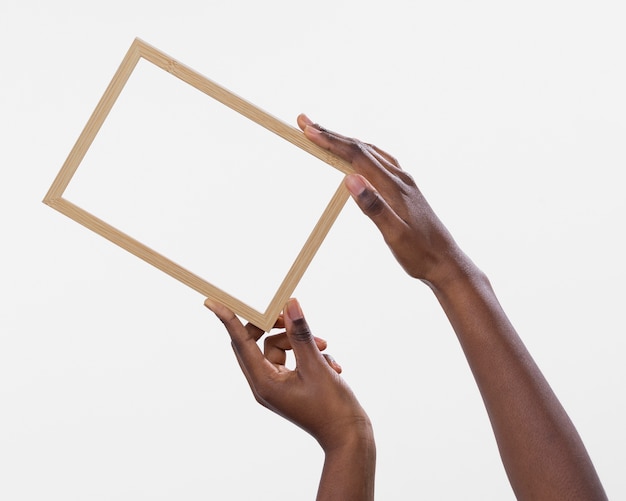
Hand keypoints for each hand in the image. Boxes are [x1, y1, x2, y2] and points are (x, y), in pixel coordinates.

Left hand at [204, 297, 371, 451]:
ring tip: (325, 348)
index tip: (212, 302)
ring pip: (281, 348)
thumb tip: (291, 305)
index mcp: (263, 382)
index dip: (227, 319)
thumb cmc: (331, 406)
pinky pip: (293, 359)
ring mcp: (277, 385)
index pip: (240, 343)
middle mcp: (265, 384)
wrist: (349, 436)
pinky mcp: (290, 385)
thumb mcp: (316, 365)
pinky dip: (312, 356)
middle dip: (279, 328)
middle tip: (292, 314)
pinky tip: (332, 366)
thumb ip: (301, 334)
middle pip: (259, 342)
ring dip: (304, 342)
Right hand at [298, 114, 465, 285]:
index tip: (308, 130)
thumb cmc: (420, 253)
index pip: (357, 157)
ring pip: (370, 152)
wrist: (446, 262)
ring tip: (324, 134)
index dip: (331, 142)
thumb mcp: (394, 236)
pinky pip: (379, 161)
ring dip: (345, 141)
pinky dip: (361, 152)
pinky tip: (357, 156)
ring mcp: (404, 182)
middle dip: (331, 135)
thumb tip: (350, 179)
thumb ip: (374, 207)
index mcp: (394, 187)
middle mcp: (400, 178)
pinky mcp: (405, 189)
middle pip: (361, 148)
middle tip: (305, 122)